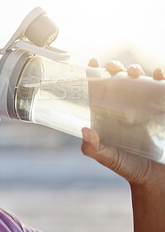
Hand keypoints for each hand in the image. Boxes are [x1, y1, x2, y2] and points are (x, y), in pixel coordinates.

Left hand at [81, 59, 164, 186]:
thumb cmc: (128, 166)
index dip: (94, 74)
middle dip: (115, 67)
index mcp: (109, 113)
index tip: (91, 63)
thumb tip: (84, 131)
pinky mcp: (162, 109)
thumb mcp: (108, 158)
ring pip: (140, 79)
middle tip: (112, 67)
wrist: (156, 179)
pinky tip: (159, 74)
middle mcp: (125, 106)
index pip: (99, 88)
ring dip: (136, 69)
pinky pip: (163, 88)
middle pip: (118, 79)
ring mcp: (145, 106)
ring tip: (133, 71)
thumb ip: (93, 148)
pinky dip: (162, 77)